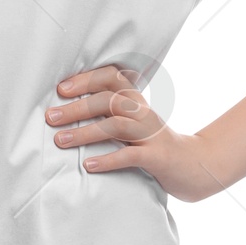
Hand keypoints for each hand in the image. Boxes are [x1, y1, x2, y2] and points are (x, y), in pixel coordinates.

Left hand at [46, 65, 225, 201]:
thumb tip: (67, 111)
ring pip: (117, 125)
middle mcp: (144, 113)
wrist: (194, 166)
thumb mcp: (133, 124)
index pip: (111, 78)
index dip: (86, 80)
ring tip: (60, 141)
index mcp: (136, 101)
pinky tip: (88, 166)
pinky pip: (131, 155)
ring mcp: (152, 134)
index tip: (61, 90)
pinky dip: (108, 159)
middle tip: (50, 118)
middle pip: (109, 101)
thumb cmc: (153, 145)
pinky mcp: (158, 157)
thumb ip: (109, 114)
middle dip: (77, 108)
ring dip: (85, 133)